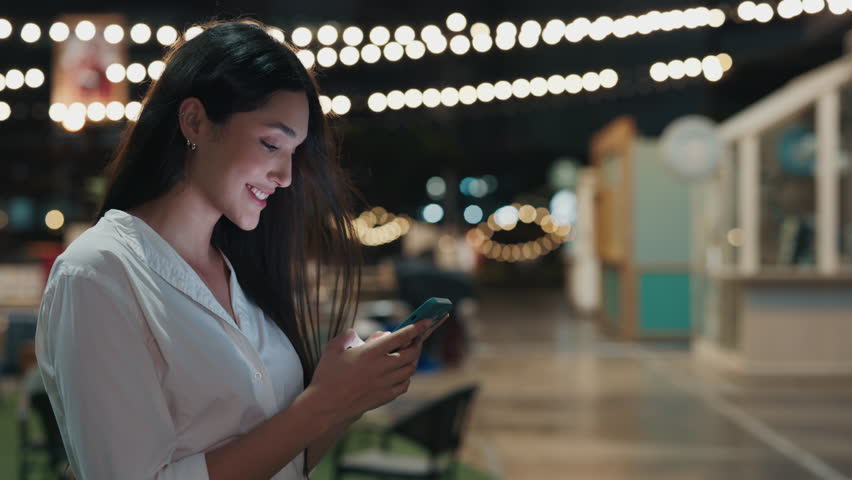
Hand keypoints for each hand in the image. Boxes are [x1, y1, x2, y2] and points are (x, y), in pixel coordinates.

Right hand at [306, 321, 430, 423]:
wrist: (325, 406)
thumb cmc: (327, 375)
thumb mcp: (333, 348)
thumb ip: (349, 335)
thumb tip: (365, 334)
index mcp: (370, 353)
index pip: (400, 336)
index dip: (416, 327)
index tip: (426, 321)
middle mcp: (381, 368)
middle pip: (411, 353)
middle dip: (417, 344)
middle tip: (416, 339)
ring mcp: (385, 384)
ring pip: (410, 369)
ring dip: (412, 359)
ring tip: (407, 354)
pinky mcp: (385, 397)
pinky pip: (404, 385)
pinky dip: (406, 376)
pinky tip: (400, 372)